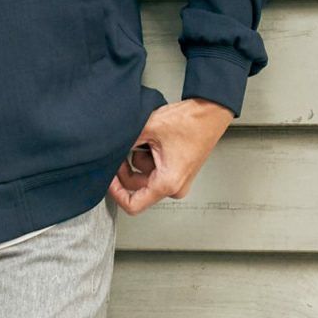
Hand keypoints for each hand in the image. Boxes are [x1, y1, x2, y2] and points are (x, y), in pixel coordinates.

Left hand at [109, 98, 233, 214]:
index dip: (116, 192)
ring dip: (138, 159)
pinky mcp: (178, 173)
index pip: (133, 205)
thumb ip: (123, 142)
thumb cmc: (190, 121)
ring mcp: (178, 181)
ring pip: (144, 177)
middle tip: (121, 151)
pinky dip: (149, 157)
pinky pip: (154, 171)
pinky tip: (154, 142)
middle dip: (126, 169)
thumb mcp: (146, 129)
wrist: (210, 112)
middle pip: (137, 189)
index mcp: (167, 183)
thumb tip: (107, 149)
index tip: (108, 179)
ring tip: (147, 140)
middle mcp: (175, 187)